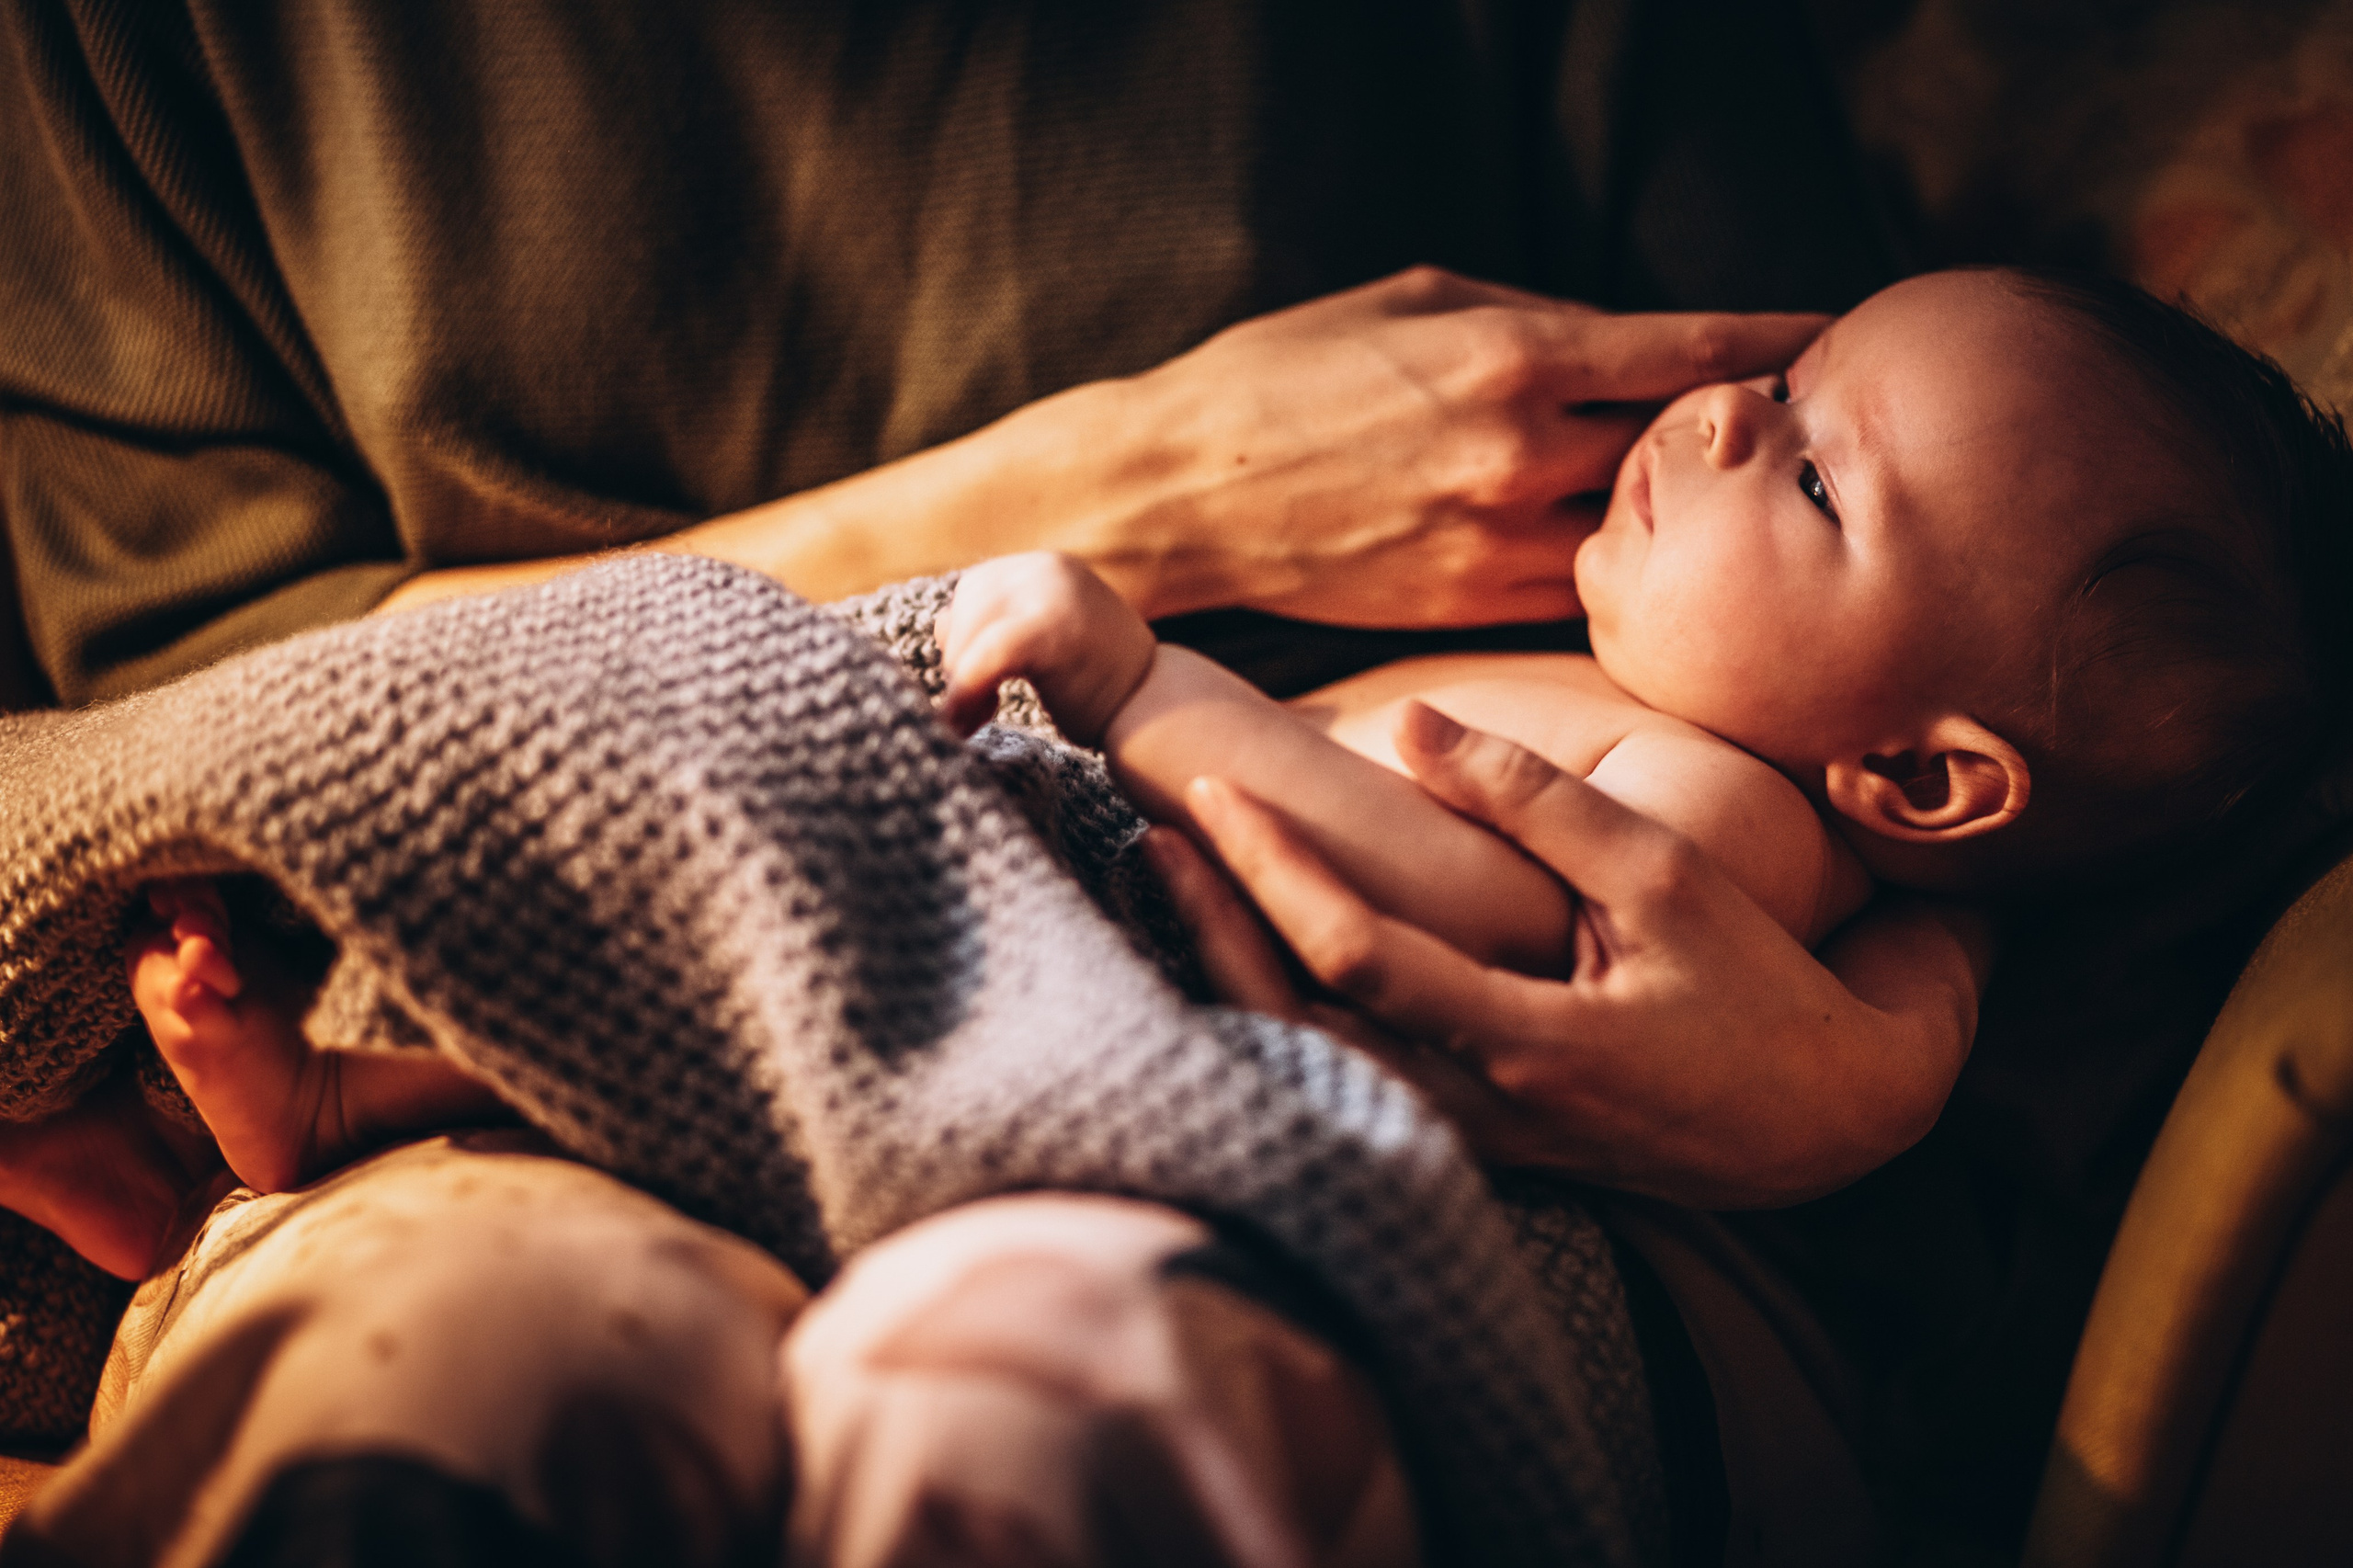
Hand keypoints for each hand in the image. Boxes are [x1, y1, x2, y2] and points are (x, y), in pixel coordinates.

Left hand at [938, 553, 1157, 741]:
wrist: (1160, 712)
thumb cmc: (1101, 686)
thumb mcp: (1050, 637)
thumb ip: (1004, 622)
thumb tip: (940, 625)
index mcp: (1048, 566)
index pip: (975, 590)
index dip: (963, 639)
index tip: (978, 687)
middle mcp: (1049, 568)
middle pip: (966, 605)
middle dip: (960, 659)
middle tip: (977, 709)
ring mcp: (1052, 594)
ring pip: (969, 631)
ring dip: (961, 679)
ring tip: (980, 714)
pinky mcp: (1050, 629)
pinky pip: (985, 656)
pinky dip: (966, 691)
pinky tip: (970, 720)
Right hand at [1097, 268, 1827, 625]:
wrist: (1177, 495)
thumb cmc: (1279, 377)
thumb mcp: (1408, 300)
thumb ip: (1529, 316)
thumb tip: (1620, 340)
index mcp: (1515, 357)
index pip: (1694, 350)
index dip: (1778, 343)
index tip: (1832, 342)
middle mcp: (1523, 456)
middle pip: (1689, 451)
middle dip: (1747, 437)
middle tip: (1795, 429)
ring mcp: (1498, 544)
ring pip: (1645, 537)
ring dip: (1689, 520)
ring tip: (1721, 507)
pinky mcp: (1468, 608)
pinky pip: (1582, 592)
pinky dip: (1620, 573)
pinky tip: (1638, 561)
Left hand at [1162, 703, 1989, 1208]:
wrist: (1826, 1117)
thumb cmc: (1756, 982)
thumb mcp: (1661, 873)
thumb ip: (1534, 803)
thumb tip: (1419, 721)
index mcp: (1528, 1041)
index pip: (1358, 957)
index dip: (1275, 875)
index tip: (1217, 795)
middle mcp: (1479, 1108)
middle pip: (1297, 1033)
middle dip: (1214, 936)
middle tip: (1156, 840)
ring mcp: (1471, 1140)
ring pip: (1309, 1071)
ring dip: (1236, 978)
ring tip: (1180, 885)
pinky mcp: (1474, 1145)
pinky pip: (1348, 1084)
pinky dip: (1285, 1017)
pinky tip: (1252, 951)